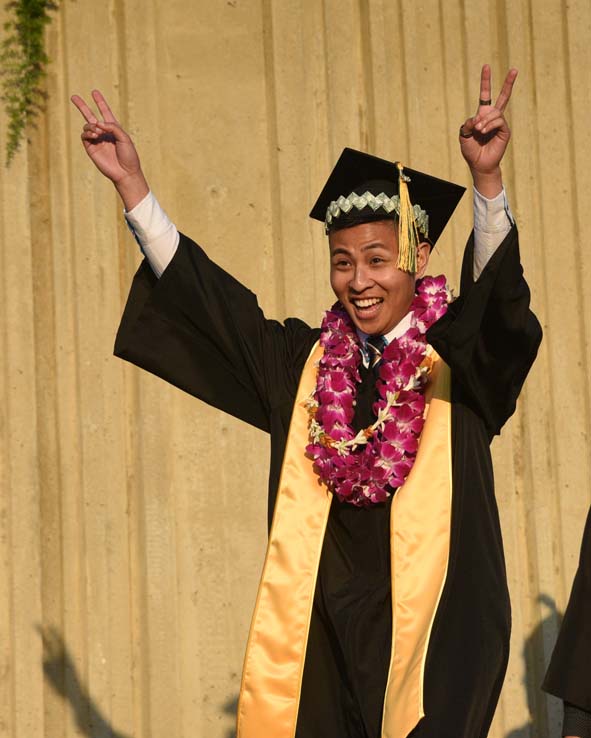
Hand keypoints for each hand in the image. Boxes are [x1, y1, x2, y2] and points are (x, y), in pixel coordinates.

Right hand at [71, 90, 148, 208]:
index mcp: (114, 128)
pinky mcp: (91, 148)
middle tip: (73, 96)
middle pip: (90, 116)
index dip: (100, 102)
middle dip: (82, 106)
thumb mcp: (125, 137)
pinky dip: (88, 133)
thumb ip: (112, 126)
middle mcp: (103, 133)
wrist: (125, 172)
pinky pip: (84, 136)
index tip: (94, 92)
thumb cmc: (128, 155)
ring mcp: (96, 140)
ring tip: (98, 133)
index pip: (105, 112)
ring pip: (87, 126)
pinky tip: (95, 136)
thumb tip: (97, 123)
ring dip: (91, 126)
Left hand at [459, 65, 516, 196]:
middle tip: (514, 69)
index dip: (486, 82)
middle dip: (508, 83)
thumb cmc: (471, 150)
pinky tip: (483, 132)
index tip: (486, 66)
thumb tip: (477, 117)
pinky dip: (489, 125)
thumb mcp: (464, 135)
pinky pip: (498, 121)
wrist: (479, 164)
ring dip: (484, 120)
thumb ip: (467, 124)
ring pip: (495, 112)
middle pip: (503, 97)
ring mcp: (500, 124)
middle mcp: (493, 117)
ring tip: (478, 130)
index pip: (485, 95)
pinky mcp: (505, 131)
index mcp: (482, 115)